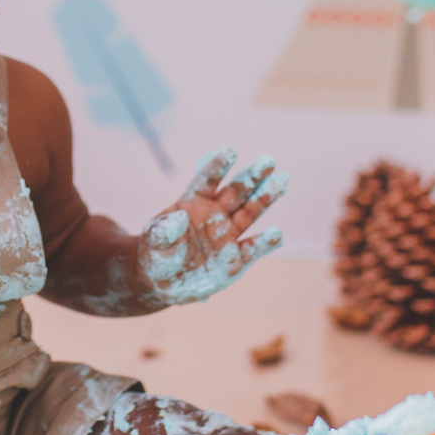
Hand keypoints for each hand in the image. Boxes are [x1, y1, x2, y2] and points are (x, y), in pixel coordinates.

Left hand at [135, 149, 285, 306]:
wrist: (161, 283)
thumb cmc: (156, 254)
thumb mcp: (153, 242)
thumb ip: (163, 230)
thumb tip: (178, 217)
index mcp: (193, 203)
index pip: (207, 181)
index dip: (218, 167)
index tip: (230, 151)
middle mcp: (214, 215)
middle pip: (236, 192)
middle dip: (252, 176)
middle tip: (268, 160)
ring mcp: (226, 236)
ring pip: (249, 213)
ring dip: (265, 199)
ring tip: (281, 183)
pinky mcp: (234, 259)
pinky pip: (252, 248)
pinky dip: (265, 242)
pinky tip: (276, 233)